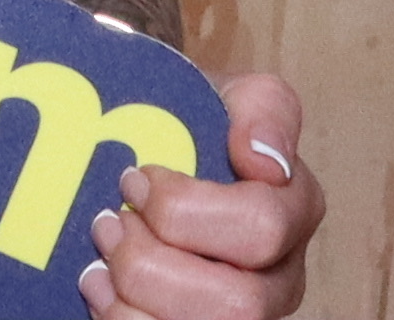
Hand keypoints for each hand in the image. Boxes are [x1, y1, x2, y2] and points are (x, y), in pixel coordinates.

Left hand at [83, 72, 312, 319]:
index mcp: (296, 212)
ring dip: (131, 302)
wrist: (155, 153)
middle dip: (152, 266)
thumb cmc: (192, 128)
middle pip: (236, 304)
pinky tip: (99, 292)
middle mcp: (281, 279)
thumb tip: (266, 159)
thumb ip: (263, 110)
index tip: (134, 179)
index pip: (261, 227)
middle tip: (109, 224)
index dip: (183, 208)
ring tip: (98, 262)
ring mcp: (244, 315)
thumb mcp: (229, 95)